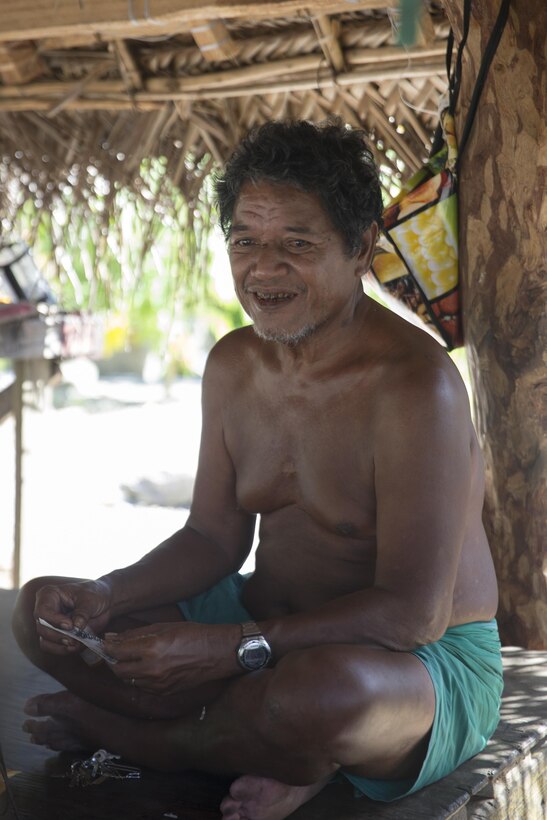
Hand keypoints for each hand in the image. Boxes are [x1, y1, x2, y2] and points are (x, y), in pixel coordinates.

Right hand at [34, 579, 112, 655]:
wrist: (104, 602)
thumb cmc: (95, 594)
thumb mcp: (91, 600)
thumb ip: (83, 613)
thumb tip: (76, 626)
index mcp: (50, 594)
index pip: (43, 611)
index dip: (54, 620)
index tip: (70, 625)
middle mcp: (46, 610)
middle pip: (42, 628)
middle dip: (58, 636)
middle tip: (74, 639)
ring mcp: (49, 624)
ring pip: (45, 641)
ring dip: (60, 645)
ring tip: (76, 644)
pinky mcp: (56, 636)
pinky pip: (52, 648)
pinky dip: (63, 650)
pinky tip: (75, 646)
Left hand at [104, 621, 239, 693]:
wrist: (217, 652)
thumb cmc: (192, 634)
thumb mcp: (163, 626)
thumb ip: (135, 634)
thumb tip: (112, 638)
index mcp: (151, 648)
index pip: (116, 651)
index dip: (107, 646)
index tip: (105, 642)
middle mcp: (152, 669)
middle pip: (117, 670)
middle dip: (114, 660)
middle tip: (117, 650)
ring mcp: (157, 684)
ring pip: (128, 680)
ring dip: (125, 669)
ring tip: (133, 657)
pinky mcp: (163, 692)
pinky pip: (142, 686)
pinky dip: (139, 677)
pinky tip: (148, 666)